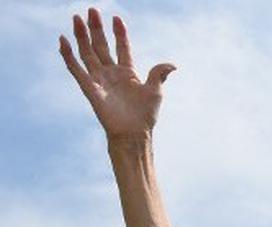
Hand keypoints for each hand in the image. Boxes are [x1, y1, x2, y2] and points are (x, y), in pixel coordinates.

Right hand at [59, 8, 175, 139]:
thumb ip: (158, 74)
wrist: (134, 133)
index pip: (122, 47)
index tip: (117, 18)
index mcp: (128, 72)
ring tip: (77, 18)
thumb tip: (172, 65)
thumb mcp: (155, 92)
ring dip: (81, 35)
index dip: (119, 33)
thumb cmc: (145, 115)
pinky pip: (76, 68)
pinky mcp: (89, 88)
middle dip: (96, 28)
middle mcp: (111, 73)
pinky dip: (68, 55)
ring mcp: (99, 79)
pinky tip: (63, 40)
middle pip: (101, 45)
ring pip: (87, 52)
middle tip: (91, 10)